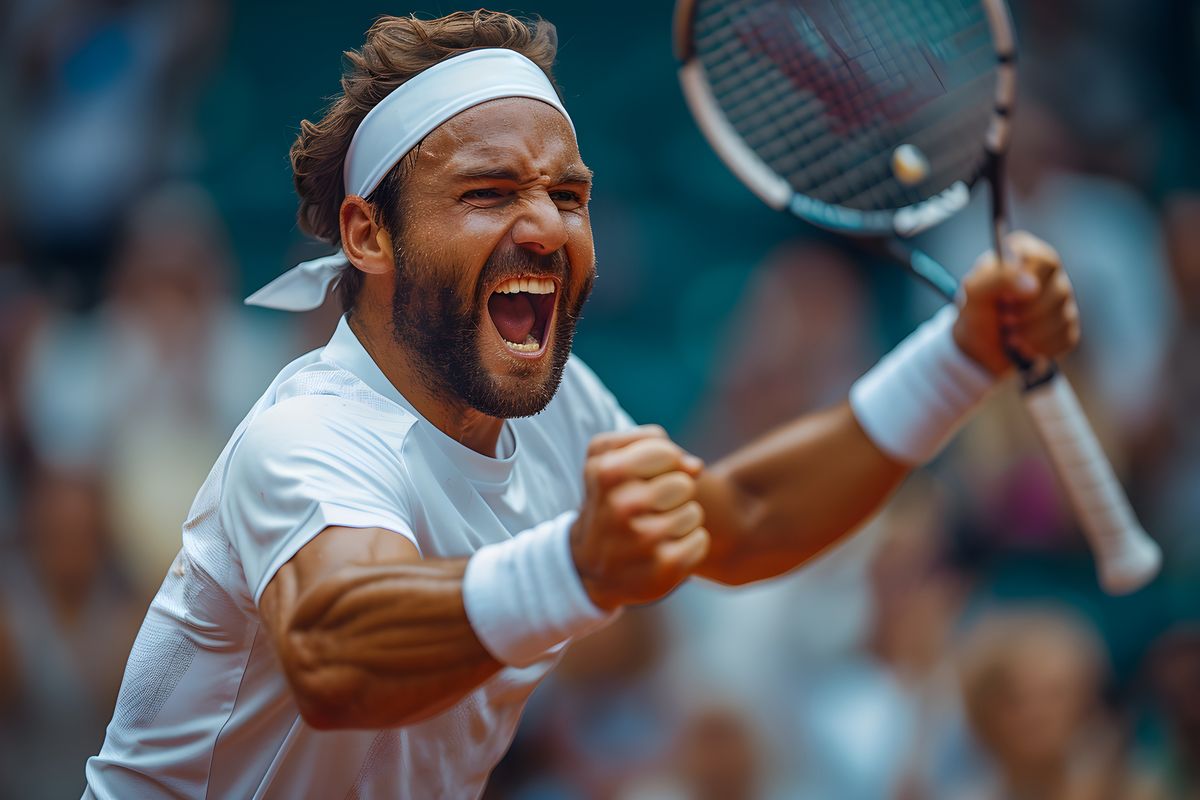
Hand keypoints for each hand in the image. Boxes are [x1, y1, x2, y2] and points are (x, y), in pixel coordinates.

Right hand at [571, 425, 709, 609]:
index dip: (665, 463)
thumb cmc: (607, 501)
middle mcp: (621, 506)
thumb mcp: (608, 460)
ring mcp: (643, 539)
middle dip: (673, 494)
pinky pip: (700, 540)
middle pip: (684, 484)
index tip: (645, 478)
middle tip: (648, 508)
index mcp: (606, 472)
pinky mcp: (664, 567)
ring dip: (680, 520)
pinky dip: (688, 545)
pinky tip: (662, 550)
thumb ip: (651, 444)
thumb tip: (695, 467)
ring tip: (653, 529)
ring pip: (693, 513)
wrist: (589, 568)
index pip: (668, 454)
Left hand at [954, 231, 1080, 375]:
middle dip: (1024, 315)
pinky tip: (1023, 345)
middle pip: (1058, 291)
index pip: (1044, 261)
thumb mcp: (973, 293)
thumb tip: (1031, 285)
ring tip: (1009, 335)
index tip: (1004, 298)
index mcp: (1026, 254)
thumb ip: (997, 279)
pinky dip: (1039, 348)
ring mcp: (1063, 301)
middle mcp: (1050, 274)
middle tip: (1003, 320)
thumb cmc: (975, 312)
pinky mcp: (1068, 327)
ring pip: (1062, 317)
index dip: (1024, 285)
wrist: (979, 349)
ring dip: (1029, 334)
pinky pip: (1065, 338)